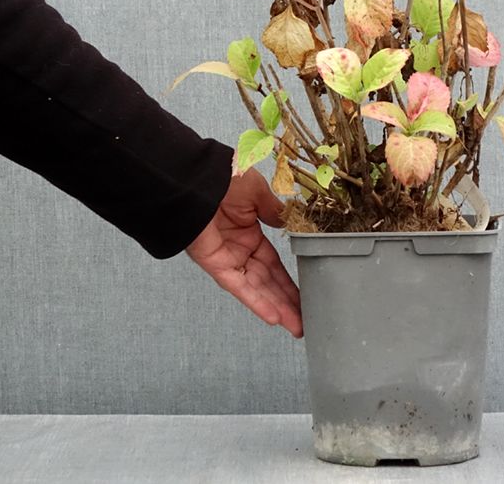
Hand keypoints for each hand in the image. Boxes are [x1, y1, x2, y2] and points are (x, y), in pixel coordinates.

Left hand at [186, 168, 302, 337]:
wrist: (196, 178)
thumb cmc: (225, 178)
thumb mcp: (257, 192)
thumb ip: (273, 211)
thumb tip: (287, 223)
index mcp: (249, 232)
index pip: (274, 264)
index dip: (290, 280)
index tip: (307, 293)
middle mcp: (239, 250)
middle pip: (269, 282)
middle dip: (288, 302)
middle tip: (307, 321)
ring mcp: (227, 258)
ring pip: (257, 289)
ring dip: (277, 308)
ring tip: (298, 326)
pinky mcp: (215, 264)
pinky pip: (238, 287)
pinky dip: (255, 302)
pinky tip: (273, 317)